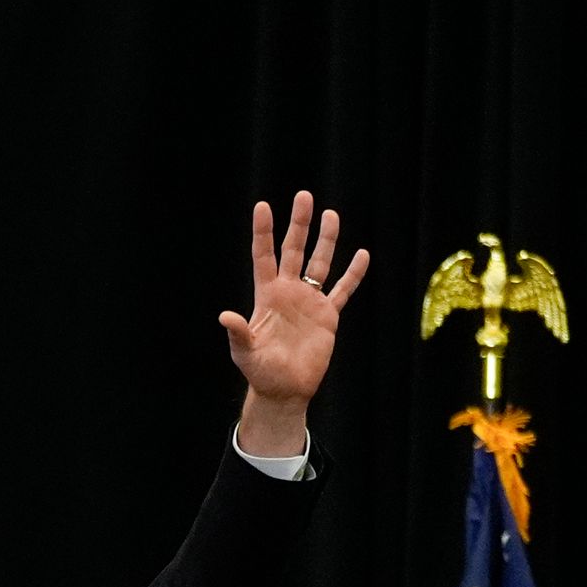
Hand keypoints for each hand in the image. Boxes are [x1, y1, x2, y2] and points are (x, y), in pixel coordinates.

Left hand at [220, 191, 367, 452]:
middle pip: (294, 250)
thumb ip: (238, 334)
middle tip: (304, 196)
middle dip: (299, 224)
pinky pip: (343, 290)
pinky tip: (362, 255)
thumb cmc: (261, 372)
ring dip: (326, 240)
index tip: (263, 206)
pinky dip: (353, 274)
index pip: (263, 257)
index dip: (263, 232)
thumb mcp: (245, 353)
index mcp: (267, 296)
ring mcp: (309, 301)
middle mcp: (289, 292)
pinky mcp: (328, 315)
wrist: (285, 390)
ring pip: (320, 263)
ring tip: (331, 214)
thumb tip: (225, 317)